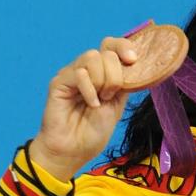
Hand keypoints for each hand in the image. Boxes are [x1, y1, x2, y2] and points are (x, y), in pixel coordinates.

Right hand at [30, 36, 138, 180]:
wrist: (74, 151)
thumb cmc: (94, 131)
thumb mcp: (118, 104)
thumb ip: (124, 82)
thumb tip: (136, 63)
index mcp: (103, 72)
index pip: (112, 45)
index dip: (124, 47)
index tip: (133, 60)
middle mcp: (87, 70)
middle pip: (105, 52)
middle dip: (115, 74)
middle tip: (110, 96)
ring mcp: (72, 74)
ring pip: (92, 57)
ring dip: (102, 80)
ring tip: (100, 101)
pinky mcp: (59, 82)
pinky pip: (78, 73)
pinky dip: (89, 89)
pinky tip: (91, 104)